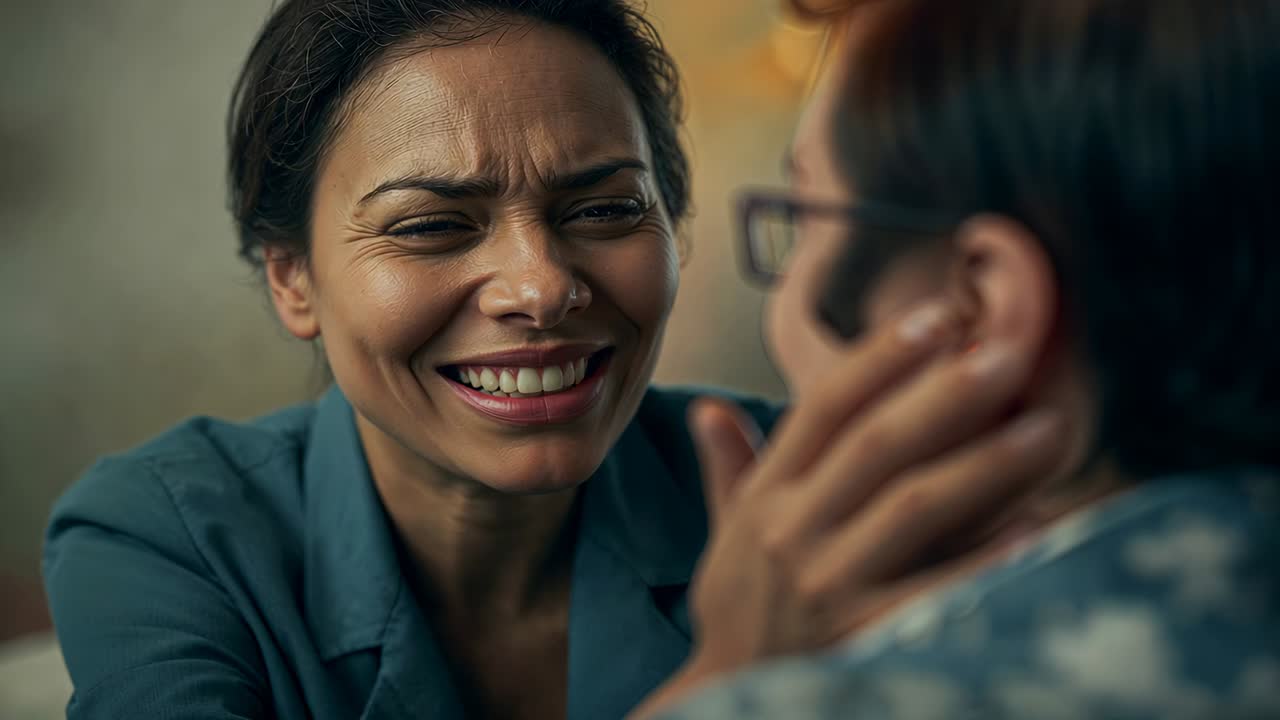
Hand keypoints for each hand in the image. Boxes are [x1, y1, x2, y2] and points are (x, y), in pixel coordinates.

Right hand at [634, 302, 1068, 715]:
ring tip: (1048, 429)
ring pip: (911, 505)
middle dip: (947, 393)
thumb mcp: (726, 533)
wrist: (733, 697)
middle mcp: (791, 530)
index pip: (823, 409)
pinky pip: (934, 590)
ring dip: (985, 462)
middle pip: (876, 444)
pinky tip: (1038, 529)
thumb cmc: (742, 608)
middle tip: (1010, 354)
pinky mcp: (860, 635)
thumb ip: (727, 468)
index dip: (879, 359)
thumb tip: (707, 409)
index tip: (938, 317)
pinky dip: (986, 559)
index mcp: (766, 495)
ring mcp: (824, 584)